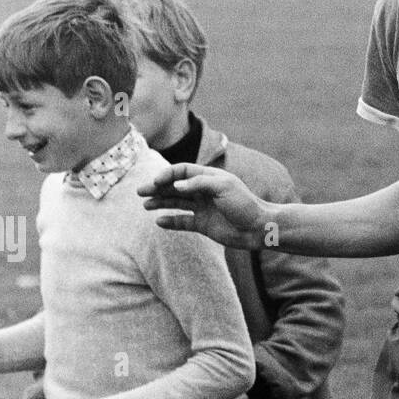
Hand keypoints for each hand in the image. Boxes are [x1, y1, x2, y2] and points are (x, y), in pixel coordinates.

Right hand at [136, 163, 273, 249]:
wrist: (257, 227)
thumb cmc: (244, 204)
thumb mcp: (223, 187)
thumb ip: (199, 183)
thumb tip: (176, 184)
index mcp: (209, 178)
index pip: (183, 171)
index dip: (168, 175)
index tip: (156, 182)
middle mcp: (204, 192)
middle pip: (176, 187)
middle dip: (158, 188)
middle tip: (140, 192)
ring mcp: (203, 208)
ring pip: (176, 203)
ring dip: (161, 203)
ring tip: (145, 205)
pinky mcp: (203, 224)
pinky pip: (183, 221)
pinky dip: (171, 221)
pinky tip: (159, 221)